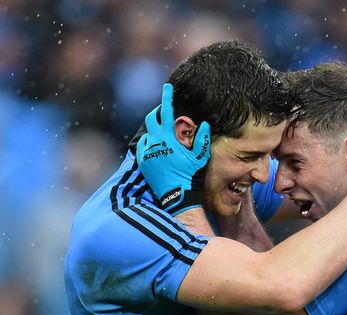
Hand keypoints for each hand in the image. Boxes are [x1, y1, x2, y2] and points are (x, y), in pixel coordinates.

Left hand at [137, 83, 210, 214]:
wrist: (176, 195)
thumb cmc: (190, 175)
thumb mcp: (200, 157)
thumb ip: (202, 139)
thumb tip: (204, 124)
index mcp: (168, 138)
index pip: (166, 112)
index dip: (167, 97)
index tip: (167, 87)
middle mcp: (154, 142)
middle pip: (151, 118)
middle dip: (157, 113)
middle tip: (165, 114)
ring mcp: (146, 152)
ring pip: (147, 133)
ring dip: (155, 131)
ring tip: (164, 136)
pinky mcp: (142, 161)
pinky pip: (143, 146)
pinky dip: (149, 143)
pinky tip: (157, 147)